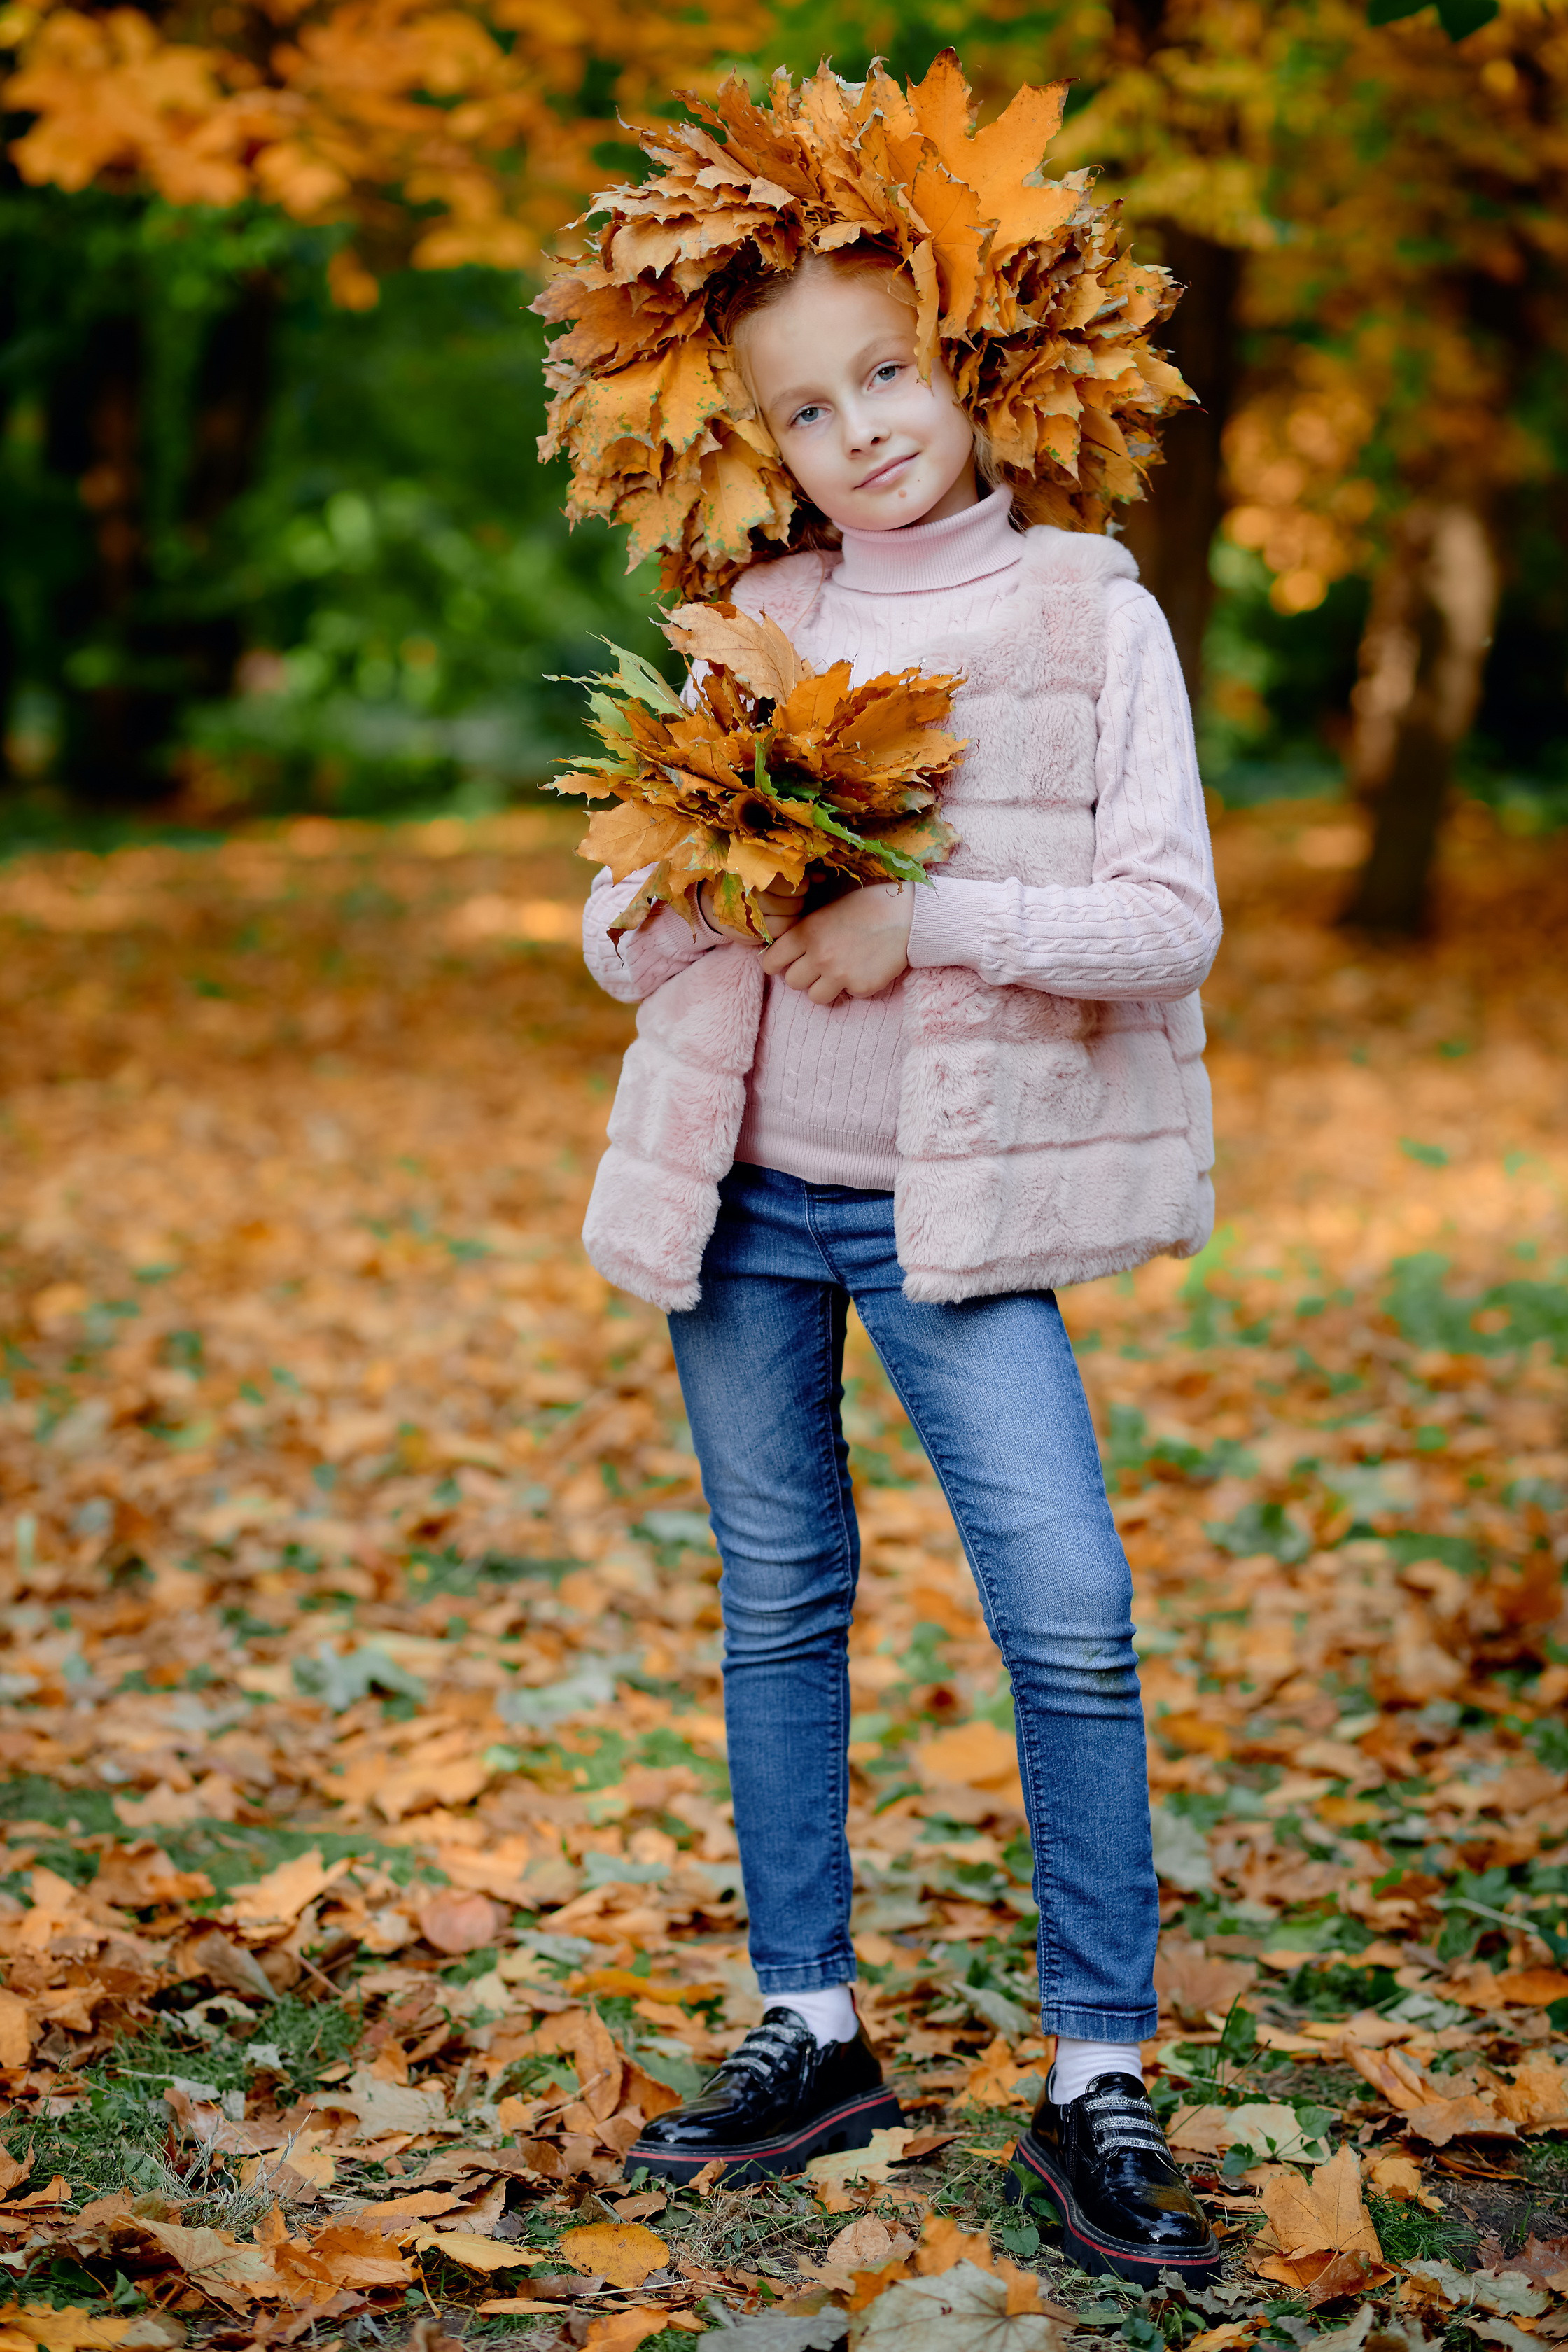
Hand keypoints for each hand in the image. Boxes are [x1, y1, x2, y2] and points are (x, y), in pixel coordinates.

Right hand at [699, 880, 806, 944]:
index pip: (792, 882)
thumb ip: (796, 872)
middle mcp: (749, 893)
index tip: (799, 884)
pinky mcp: (747, 933)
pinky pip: (777, 934)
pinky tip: (778, 920)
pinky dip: (782, 928)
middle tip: (792, 898)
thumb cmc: (747, 882)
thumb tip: (824, 878)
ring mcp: (748, 916)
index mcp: (754, 871)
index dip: (802, 884)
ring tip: (786, 909)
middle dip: (798, 901)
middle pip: (793, 902)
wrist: (712, 903)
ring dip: (792, 915)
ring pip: (788, 920)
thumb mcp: (767, 870)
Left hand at [760, 882, 913, 1005]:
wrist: (908, 916)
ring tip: (839, 971)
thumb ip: (806, 933)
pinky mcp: (861, 987)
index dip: (775, 964)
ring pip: (814, 997)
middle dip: (803, 976)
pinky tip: (865, 967)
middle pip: (792, 982)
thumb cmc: (867, 907)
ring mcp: (840, 974)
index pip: (771, 961)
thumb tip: (788, 952)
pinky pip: (846, 996)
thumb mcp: (827, 911)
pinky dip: (853, 986)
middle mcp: (819, 955)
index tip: (782, 964)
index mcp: (807, 932)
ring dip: (824, 987)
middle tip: (818, 966)